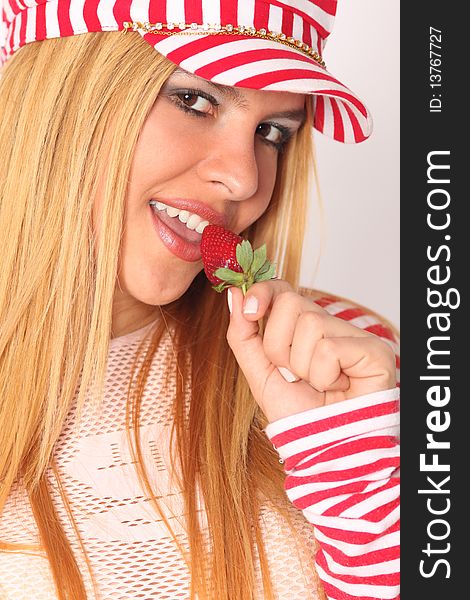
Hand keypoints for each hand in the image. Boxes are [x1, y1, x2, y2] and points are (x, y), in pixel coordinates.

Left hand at [226, 281, 396, 422]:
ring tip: (317, 386)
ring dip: (302, 366)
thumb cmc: (298, 414)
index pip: (283, 289)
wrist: (324, 449)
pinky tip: (337, 388)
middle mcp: (330, 326)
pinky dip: (324, 377)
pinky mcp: (374, 350)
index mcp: (303, 328)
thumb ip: (244, 334)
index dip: (264, 291)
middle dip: (279, 346)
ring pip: (309, 324)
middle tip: (293, 375)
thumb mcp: (259, 373)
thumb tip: (233, 294)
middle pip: (290, 302)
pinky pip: (329, 349)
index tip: (251, 310)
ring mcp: (354, 336)